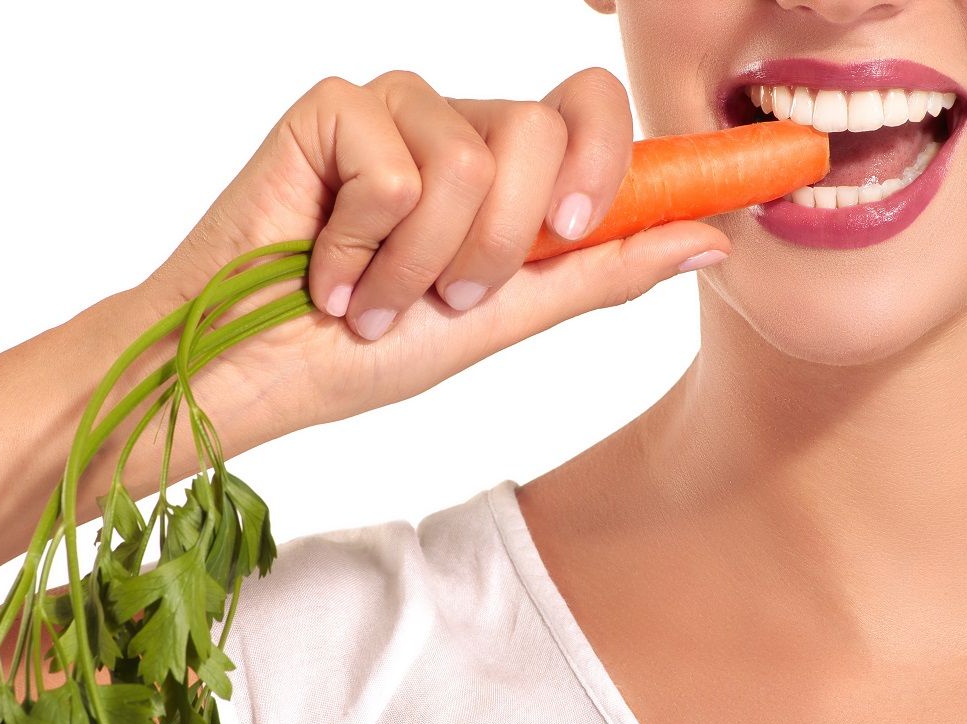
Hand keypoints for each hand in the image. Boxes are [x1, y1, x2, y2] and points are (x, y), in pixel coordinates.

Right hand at [139, 67, 731, 435]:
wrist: (254, 374)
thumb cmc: (365, 354)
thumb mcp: (503, 319)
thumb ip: (601, 272)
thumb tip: (713, 236)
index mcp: (504, 170)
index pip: (591, 114)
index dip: (616, 159)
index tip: (584, 229)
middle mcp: (456, 124)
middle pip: (544, 135)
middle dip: (494, 250)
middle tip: (436, 300)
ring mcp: (395, 108)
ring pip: (470, 156)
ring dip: (420, 263)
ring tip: (372, 297)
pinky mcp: (332, 106)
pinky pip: (394, 164)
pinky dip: (362, 246)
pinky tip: (322, 266)